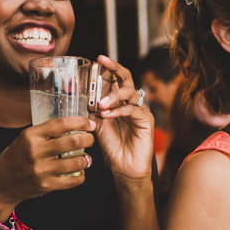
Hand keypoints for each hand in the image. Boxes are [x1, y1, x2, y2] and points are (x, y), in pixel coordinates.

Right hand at [0, 116, 95, 218]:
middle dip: (88, 139)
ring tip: (84, 158)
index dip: (80, 122)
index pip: (61, 123)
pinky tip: (78, 172)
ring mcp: (41, 170)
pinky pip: (72, 180)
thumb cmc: (16, 157)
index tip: (89, 123)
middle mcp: (36, 151)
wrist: (2, 183)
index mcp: (31, 135)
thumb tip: (72, 125)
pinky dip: (80, 175)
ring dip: (86, 159)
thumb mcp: (25, 138)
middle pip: (73, 141)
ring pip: (76, 162)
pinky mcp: (46, 185)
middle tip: (90, 140)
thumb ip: (45, 132)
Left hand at [92, 55, 154, 180]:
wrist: (123, 169)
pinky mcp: (146, 120)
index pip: (113, 80)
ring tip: (101, 104)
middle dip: (113, 67)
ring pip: (129, 92)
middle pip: (125, 78)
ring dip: (113, 95)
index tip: (95, 60)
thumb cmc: (112, 148)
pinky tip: (107, 115)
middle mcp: (129, 102)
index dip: (105, 69)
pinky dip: (118, 110)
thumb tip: (83, 95)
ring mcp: (139, 110)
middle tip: (101, 61)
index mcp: (118, 102)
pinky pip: (133, 109)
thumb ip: (94, 110)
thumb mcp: (98, 126)